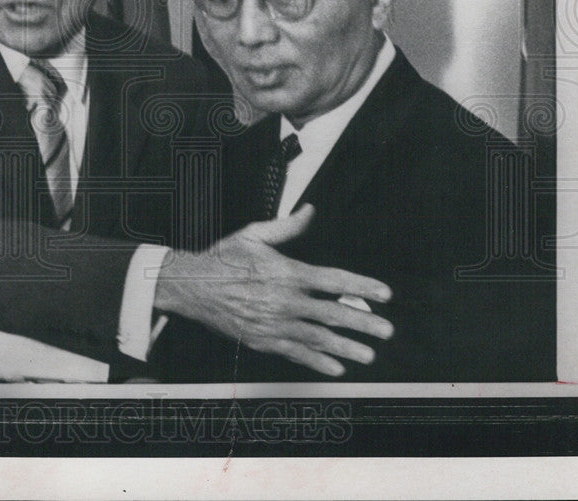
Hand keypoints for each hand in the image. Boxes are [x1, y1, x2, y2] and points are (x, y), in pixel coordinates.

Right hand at [153, 205, 393, 375]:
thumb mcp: (253, 235)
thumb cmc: (222, 259)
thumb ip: (287, 227)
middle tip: (386, 331)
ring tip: (368, 355)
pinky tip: (335, 366)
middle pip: (332, 314)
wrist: (191, 287)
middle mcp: (284, 301)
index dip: (362, 287)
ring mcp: (274, 324)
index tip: (383, 295)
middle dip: (363, 323)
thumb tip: (309, 211)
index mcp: (286, 273)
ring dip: (346, 347)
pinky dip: (317, 361)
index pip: (333, 281)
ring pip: (318, 338)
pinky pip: (295, 353)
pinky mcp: (263, 340)